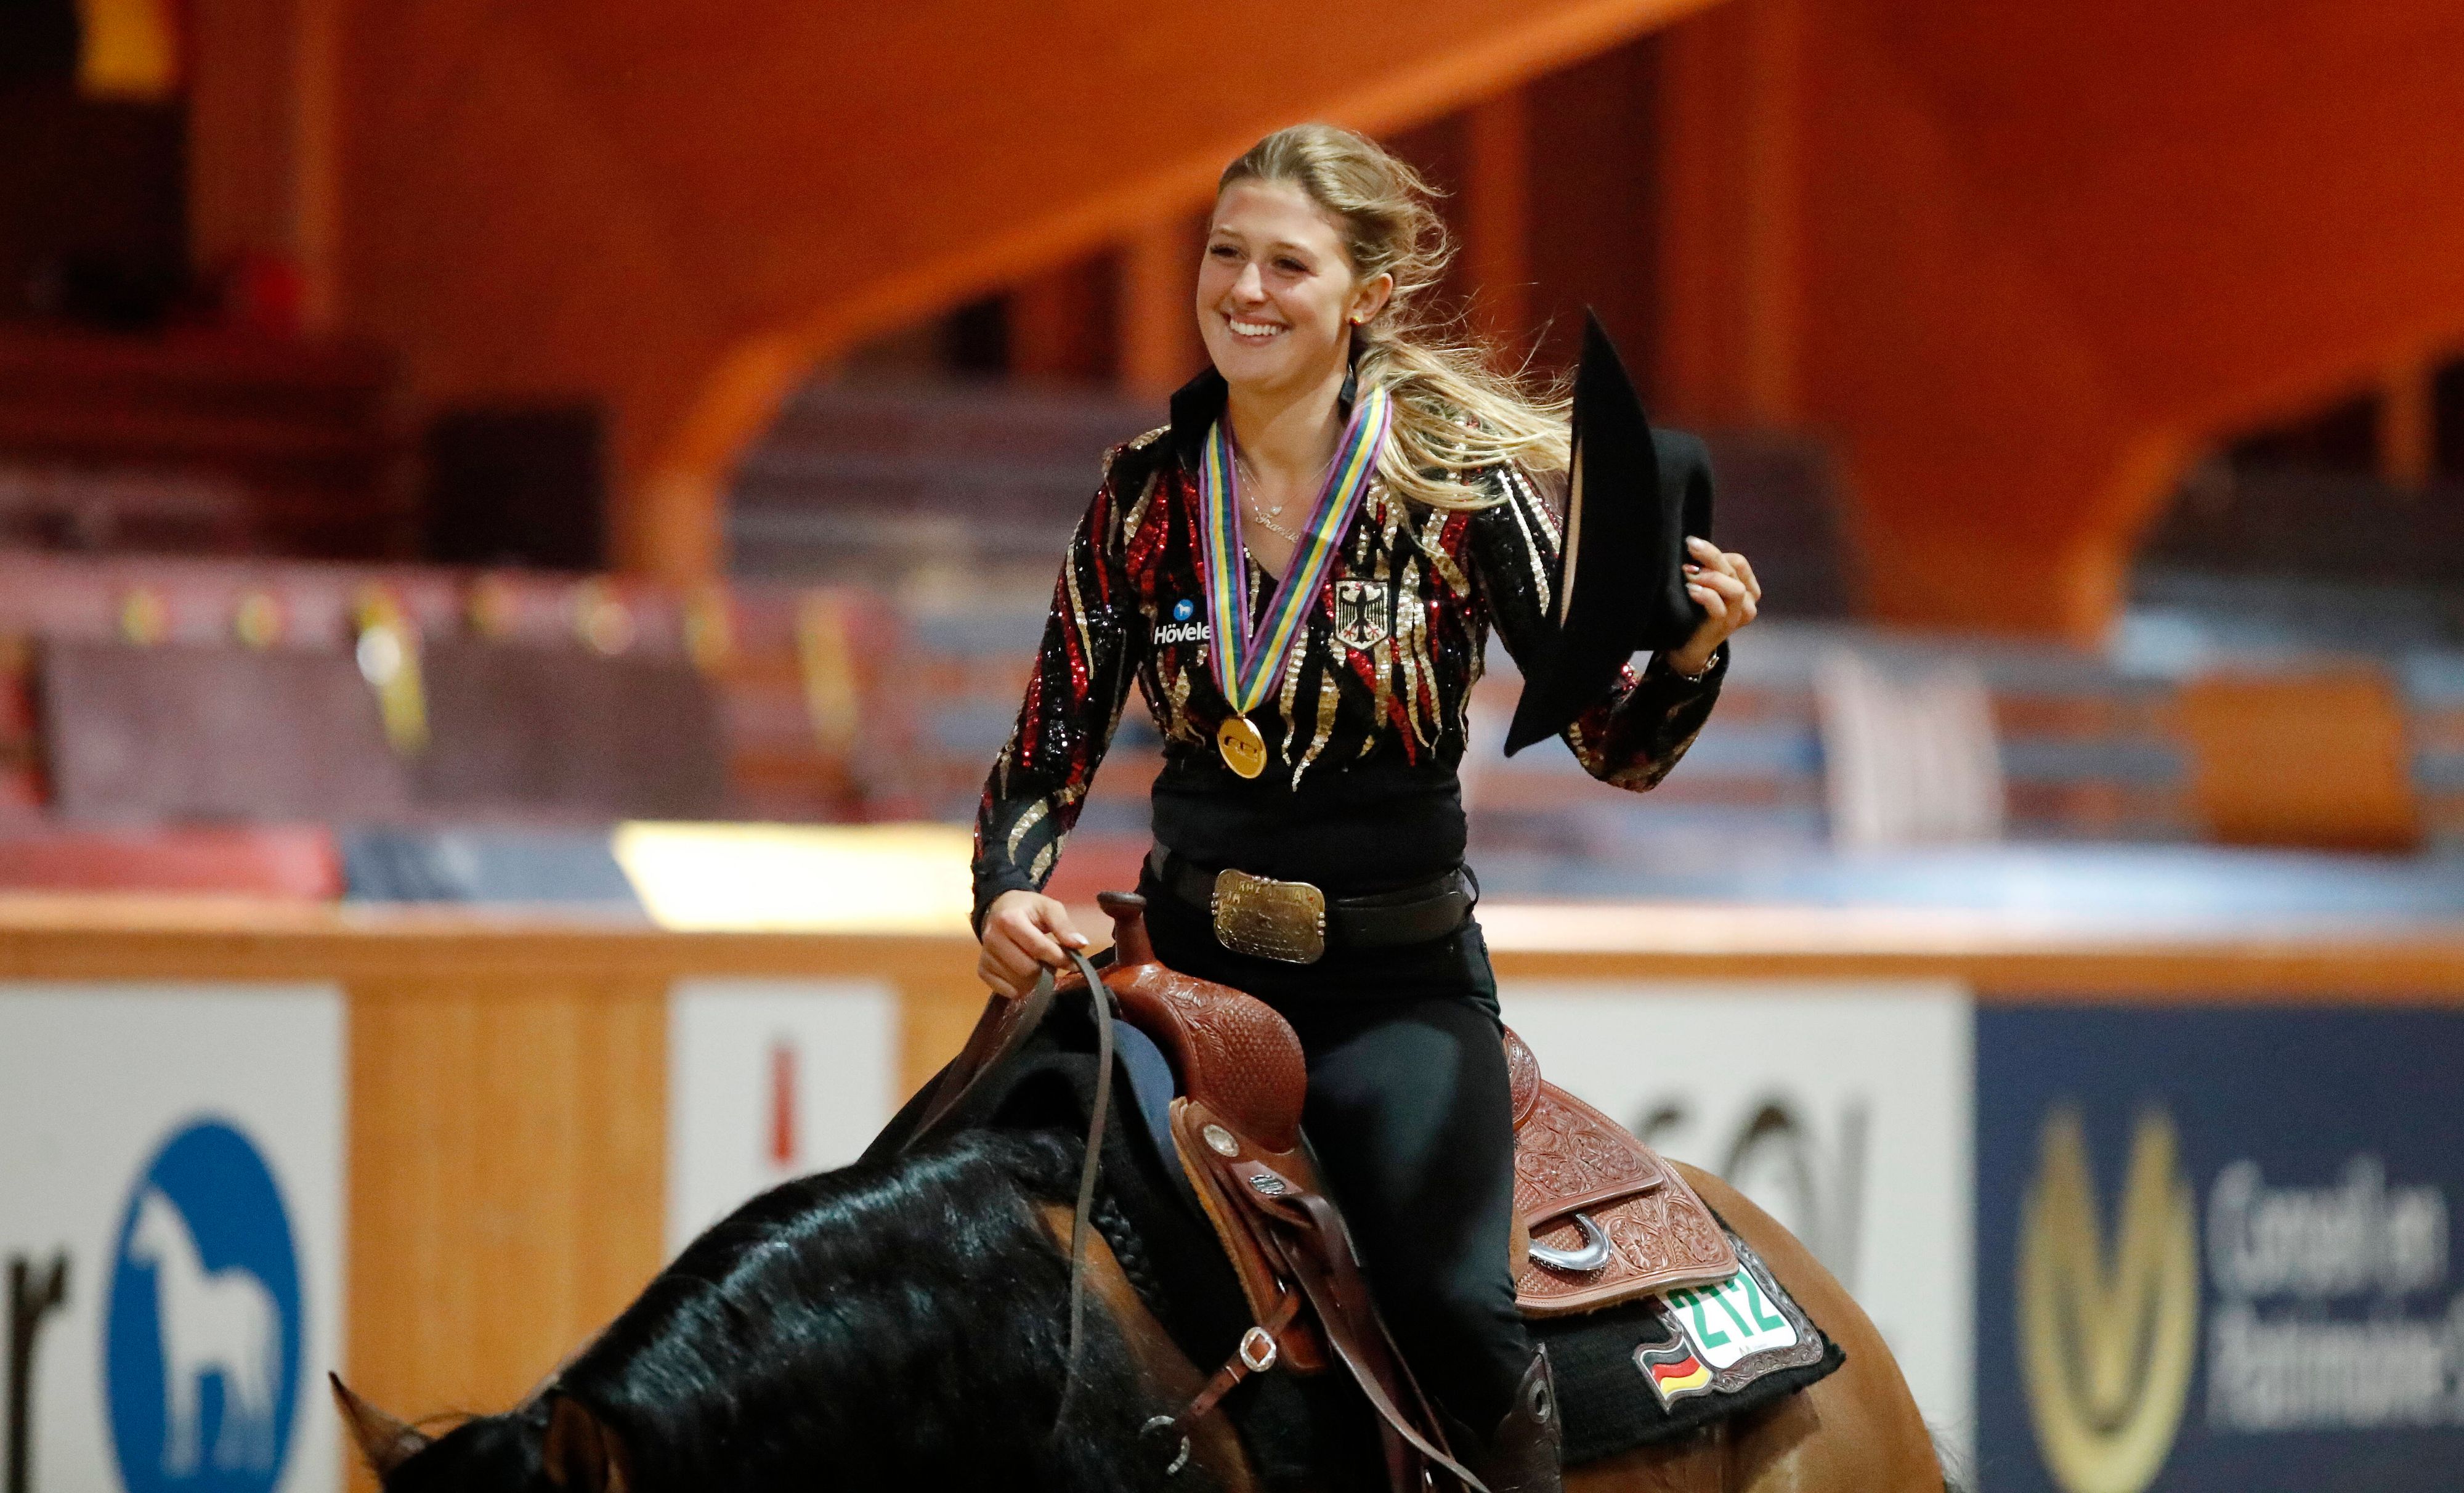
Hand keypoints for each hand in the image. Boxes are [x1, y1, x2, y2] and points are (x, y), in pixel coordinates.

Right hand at [977, 889, 1089, 997]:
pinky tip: (1023, 973)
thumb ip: (1064, 926)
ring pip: (1017, 982)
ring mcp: (985, 955)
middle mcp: (992, 938)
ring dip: (1034, 979)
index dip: (1060, 958)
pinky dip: (1019, 987)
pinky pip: (1004, 990)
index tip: (1074, 963)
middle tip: (1050, 961)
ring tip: (1037, 964)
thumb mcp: (1049, 908)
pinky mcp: (982, 970)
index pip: (1038, 948)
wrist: (999, 908)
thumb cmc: (1028, 909)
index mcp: (1009, 919)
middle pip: (1028, 969)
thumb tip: (1080, 944)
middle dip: (1045, 968)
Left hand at [1665, 536, 1760, 676]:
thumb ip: (1708, 568)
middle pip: (1735, 570)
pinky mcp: (1724, 628)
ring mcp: (1738, 616)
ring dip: (1711, 577)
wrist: (1687, 648)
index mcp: (1747, 589)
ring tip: (1688, 574)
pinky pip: (1721, 608)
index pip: (1739, 563)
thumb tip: (1694, 544)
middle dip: (1711, 556)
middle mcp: (1748, 603)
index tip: (1693, 550)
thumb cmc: (1694, 612)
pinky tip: (1690, 590)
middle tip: (1690, 546)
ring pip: (1736, 589)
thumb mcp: (1705, 585)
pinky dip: (1706, 596)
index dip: (1717, 553)